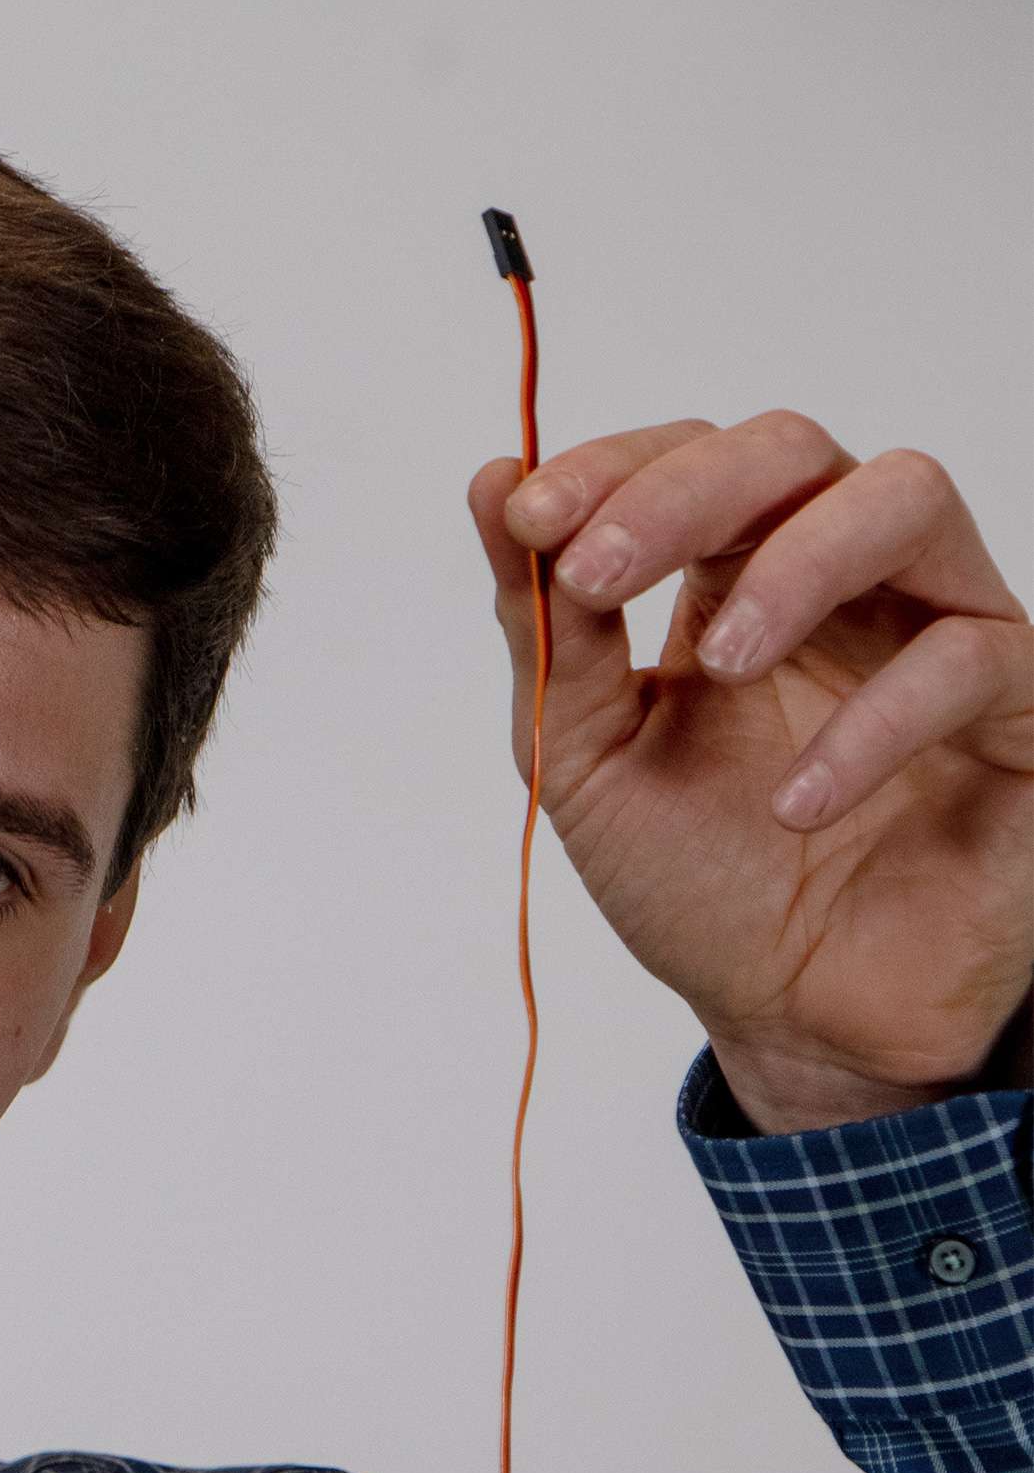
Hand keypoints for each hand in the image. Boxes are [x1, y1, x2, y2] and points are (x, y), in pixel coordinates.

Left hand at [469, 412, 1033, 1126]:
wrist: (792, 1022)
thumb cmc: (700, 886)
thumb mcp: (589, 762)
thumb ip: (549, 636)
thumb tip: (490, 482)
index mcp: (736, 581)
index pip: (687, 460)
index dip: (609, 469)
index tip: (527, 514)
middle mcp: (844, 582)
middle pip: (791, 450)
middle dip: (684, 496)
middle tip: (598, 572)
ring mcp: (938, 628)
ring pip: (906, 498)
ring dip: (794, 564)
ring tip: (718, 668)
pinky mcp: (1019, 709)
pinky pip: (970, 660)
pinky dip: (870, 725)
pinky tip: (795, 804)